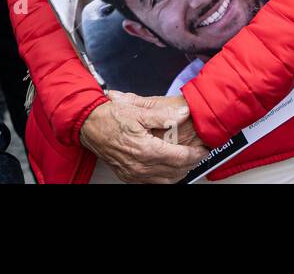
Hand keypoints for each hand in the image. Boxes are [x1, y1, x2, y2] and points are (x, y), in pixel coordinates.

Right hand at [80, 96, 207, 182]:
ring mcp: (134, 174)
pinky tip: (170, 168)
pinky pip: (153, 183)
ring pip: (166, 180)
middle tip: (200, 154)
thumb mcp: (138, 111)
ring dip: (180, 172)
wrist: (89, 126)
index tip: (203, 149)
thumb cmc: (110, 118)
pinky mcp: (128, 176)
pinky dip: (165, 177)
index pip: (179, 157)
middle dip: (191, 163)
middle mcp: (140, 166)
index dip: (195, 154)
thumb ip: (163, 115)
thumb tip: (183, 114)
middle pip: (175, 171)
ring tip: (188, 161)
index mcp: (145, 149)